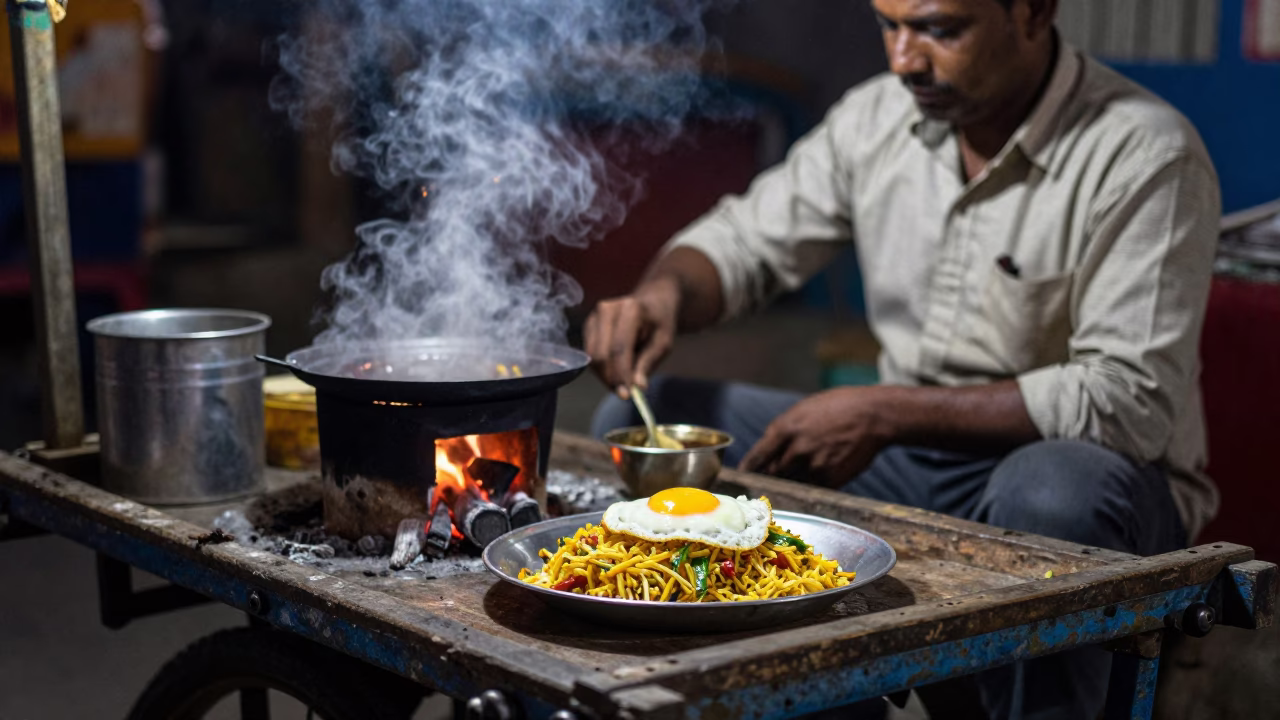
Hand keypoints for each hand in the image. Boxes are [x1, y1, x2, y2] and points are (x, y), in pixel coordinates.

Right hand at [583, 275, 680, 398]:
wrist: (651, 301)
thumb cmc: (659, 322)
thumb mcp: (663, 342)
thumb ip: (649, 362)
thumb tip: (638, 386)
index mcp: (630, 309)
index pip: (620, 348)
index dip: (621, 374)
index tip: (627, 396)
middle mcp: (607, 309)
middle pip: (601, 354)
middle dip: (611, 378)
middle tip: (625, 394)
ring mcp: (594, 316)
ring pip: (592, 357)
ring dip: (605, 376)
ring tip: (622, 383)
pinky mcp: (588, 325)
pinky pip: (589, 354)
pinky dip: (601, 369)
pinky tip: (615, 372)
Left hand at [739, 386, 894, 486]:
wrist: (874, 415)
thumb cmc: (839, 407)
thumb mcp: (804, 410)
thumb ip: (785, 431)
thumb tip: (769, 450)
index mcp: (785, 428)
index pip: (758, 456)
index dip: (748, 470)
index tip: (742, 478)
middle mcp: (796, 449)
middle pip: (773, 473)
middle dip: (770, 478)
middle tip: (767, 482)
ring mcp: (813, 466)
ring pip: (793, 482)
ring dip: (792, 481)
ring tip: (803, 474)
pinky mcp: (830, 479)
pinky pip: (813, 488)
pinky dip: (813, 485)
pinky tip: (823, 473)